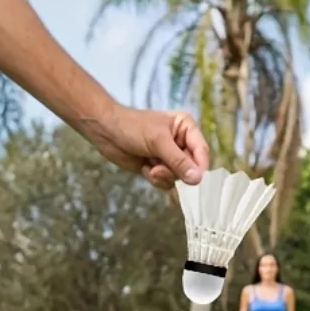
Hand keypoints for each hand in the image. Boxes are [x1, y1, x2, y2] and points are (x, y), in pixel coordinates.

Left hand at [86, 104, 209, 186]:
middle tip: (158, 169)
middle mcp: (182, 143)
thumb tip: (198, 179)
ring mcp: (170, 157)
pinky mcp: (158, 168)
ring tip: (150, 168)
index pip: (202, 152)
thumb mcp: (158, 142)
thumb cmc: (133, 128)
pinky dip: (155, 179)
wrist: (106, 132)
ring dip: (163, 177)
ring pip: (178, 178)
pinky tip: (144, 168)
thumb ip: (178, 161)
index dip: (199, 168)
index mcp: (187, 128)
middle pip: (191, 168)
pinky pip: (165, 182)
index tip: (193, 181)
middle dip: (174, 172)